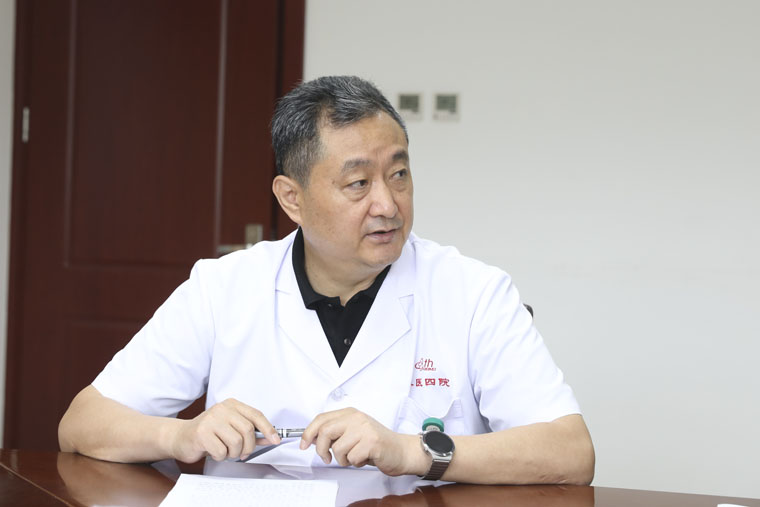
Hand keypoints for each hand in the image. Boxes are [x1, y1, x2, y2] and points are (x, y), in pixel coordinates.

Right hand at [169, 398, 279, 461]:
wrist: (180, 437)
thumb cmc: (208, 434)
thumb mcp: (231, 429)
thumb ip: (250, 433)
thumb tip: (270, 438)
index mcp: (232, 405)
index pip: (256, 415)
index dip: (268, 429)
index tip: (275, 440)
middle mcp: (222, 409)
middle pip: (248, 430)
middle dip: (248, 447)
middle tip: (242, 453)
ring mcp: (211, 419)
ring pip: (236, 442)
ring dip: (233, 453)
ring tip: (224, 451)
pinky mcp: (202, 432)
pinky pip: (221, 451)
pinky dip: (220, 456)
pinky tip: (213, 452)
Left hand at [300, 408, 426, 475]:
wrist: (402, 451)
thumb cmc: (377, 444)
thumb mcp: (353, 432)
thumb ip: (335, 432)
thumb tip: (312, 439)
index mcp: (350, 413)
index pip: (321, 419)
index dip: (308, 432)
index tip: (304, 444)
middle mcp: (356, 418)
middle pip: (325, 431)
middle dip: (321, 449)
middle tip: (327, 458)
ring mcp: (364, 429)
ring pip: (338, 448)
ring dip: (342, 459)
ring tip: (354, 457)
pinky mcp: (372, 442)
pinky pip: (352, 457)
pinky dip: (355, 463)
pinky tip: (364, 458)